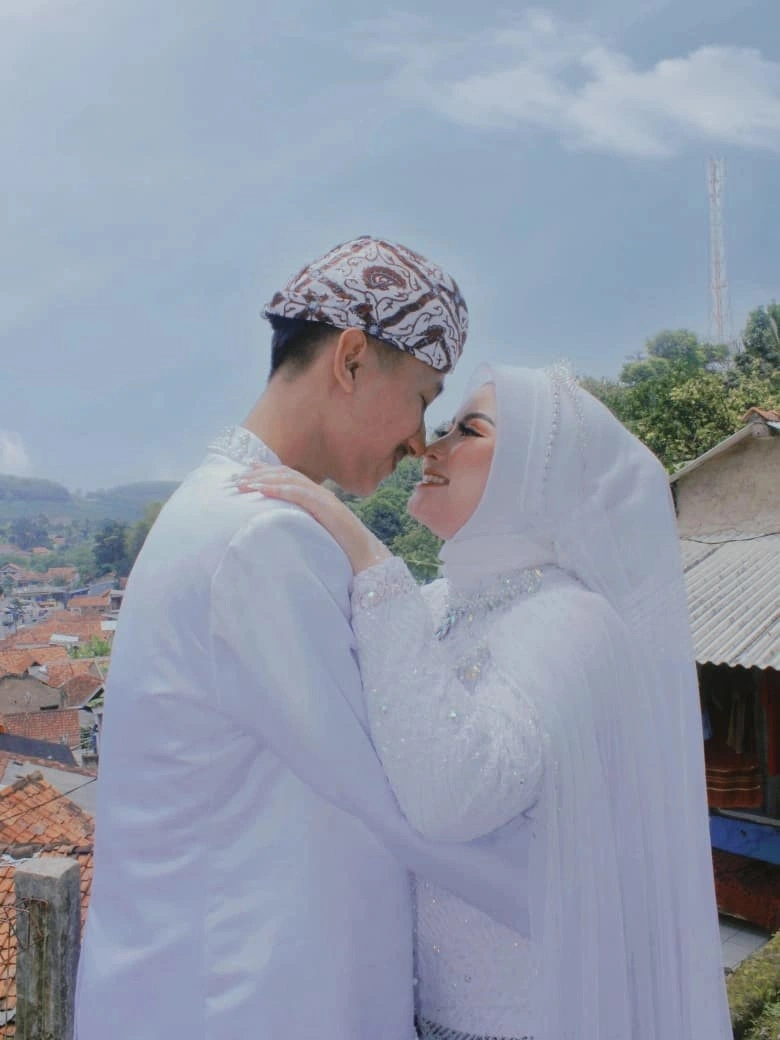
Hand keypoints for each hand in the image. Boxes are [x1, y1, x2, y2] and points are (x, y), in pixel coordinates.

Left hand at [235, 464, 391, 574]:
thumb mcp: (317, 534)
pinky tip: (261, 489)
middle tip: (233, 478)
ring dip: (262, 479)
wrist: (368, 561)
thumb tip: (283, 529)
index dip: (266, 471)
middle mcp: (321, 493)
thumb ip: (303, 526)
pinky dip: (278, 489)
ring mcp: (325, 499)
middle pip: (284, 474)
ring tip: (241, 483)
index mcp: (318, 497)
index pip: (288, 476)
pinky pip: (299, 494)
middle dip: (257, 474)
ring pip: (289, 480)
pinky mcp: (327, 508)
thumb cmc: (343, 552)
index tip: (245, 470)